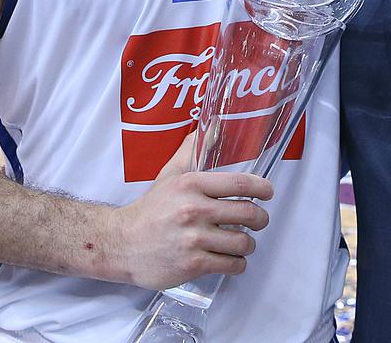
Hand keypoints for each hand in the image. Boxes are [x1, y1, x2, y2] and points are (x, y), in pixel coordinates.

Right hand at [102, 132, 273, 289]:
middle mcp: (194, 209)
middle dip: (261, 219)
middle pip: (249, 213)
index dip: (262, 188)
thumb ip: (193, 150)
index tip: (268, 192)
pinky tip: (229, 258)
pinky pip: (232, 264)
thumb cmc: (150, 209)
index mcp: (191, 184)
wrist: (122, 243)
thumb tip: (213, 126)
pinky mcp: (193, 264)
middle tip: (258, 220)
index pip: (240, 183)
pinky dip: (236, 263)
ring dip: (247, 244)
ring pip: (244, 242)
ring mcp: (194, 238)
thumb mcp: (170, 175)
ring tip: (240, 242)